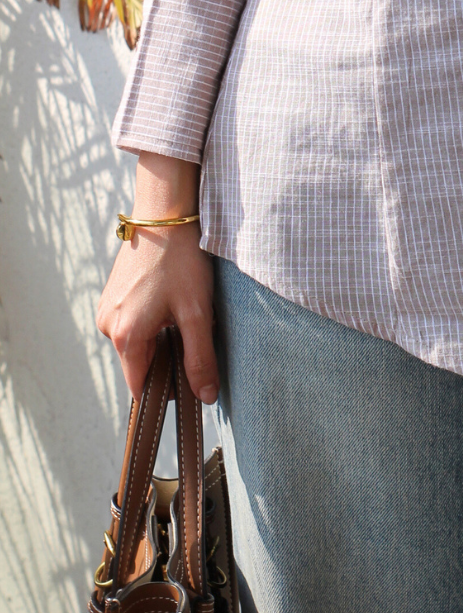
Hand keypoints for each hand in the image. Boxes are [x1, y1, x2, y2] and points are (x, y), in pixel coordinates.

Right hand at [96, 154, 218, 405]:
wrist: (164, 214)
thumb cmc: (181, 260)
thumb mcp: (198, 312)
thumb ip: (200, 359)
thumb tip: (205, 397)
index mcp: (125, 336)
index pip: (141, 387)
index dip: (167, 389)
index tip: (191, 378)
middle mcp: (107, 325)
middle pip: (139, 363)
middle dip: (166, 358)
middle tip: (193, 333)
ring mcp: (107, 308)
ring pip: (136, 342)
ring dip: (160, 337)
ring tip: (182, 310)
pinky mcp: (112, 295)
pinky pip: (131, 322)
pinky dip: (151, 320)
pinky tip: (170, 299)